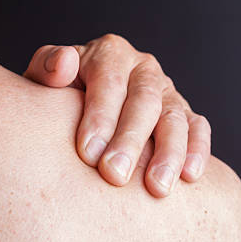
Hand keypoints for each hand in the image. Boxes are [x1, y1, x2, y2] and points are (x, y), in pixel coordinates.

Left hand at [23, 34, 210, 196]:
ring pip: (174, 117)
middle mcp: (142, 68)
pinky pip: (197, 128)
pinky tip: (189, 177)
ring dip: (168, 153)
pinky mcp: (184, 114)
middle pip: (144, 100)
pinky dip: (197, 151)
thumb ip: (47, 69)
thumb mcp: (43, 80)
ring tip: (156, 187)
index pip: (108, 81)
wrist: (76, 107)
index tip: (88, 153)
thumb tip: (64, 63)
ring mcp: (167, 90)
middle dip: (130, 139)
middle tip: (115, 176)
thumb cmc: (57, 98)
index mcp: (109, 53)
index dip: (100, 116)